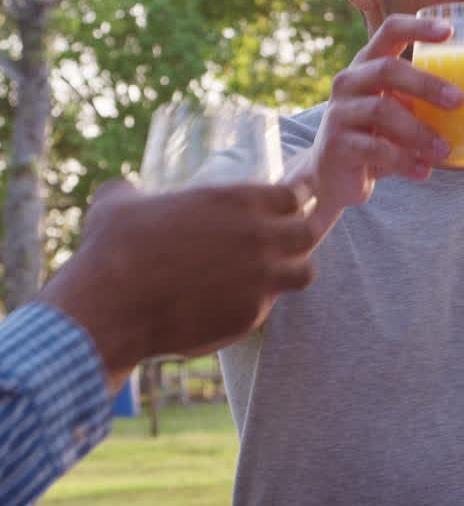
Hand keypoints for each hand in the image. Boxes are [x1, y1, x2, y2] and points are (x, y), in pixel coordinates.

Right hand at [38, 179, 319, 390]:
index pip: (294, 194)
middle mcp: (260, 237)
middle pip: (310, 231)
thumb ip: (132, 192)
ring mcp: (261, 278)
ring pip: (305, 272)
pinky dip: (258, 302)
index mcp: (239, 201)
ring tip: (279, 272)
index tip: (296, 200)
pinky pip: (269, 306)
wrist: (112, 306)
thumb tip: (121, 190)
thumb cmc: (114, 248)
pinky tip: (240, 301)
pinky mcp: (251, 315)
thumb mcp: (120, 205)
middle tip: (294, 235)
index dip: (297, 196)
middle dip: (306, 231)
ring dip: (295, 269)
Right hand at [289, 14, 462, 221]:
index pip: (389, 31)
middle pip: (387, 69)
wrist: (332, 176)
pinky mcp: (337, 145)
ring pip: (382, 111)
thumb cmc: (377, 136)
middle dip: (426, 83)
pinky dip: (404, 162)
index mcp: (368, 65)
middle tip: (458, 101)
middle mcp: (350, 82)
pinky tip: (423, 172)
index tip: (449, 31)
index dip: (417, 27)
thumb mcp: (399, 112)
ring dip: (419, 131)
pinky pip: (375, 149)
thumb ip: (425, 103)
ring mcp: (339, 112)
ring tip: (444, 150)